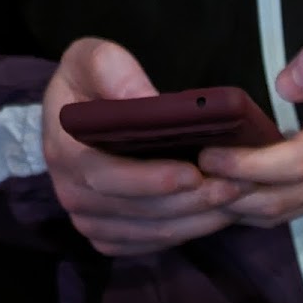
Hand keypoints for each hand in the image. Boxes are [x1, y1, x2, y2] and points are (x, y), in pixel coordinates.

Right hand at [42, 38, 244, 255]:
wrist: (74, 121)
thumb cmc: (89, 84)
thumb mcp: (91, 58)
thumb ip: (113, 70)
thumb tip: (143, 99)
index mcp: (64, 152)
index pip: (109, 177)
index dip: (154, 179)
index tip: (195, 173)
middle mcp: (73, 196)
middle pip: (142, 211)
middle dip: (192, 201)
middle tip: (235, 186)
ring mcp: (91, 223)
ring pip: (155, 232)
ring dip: (200, 220)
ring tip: (238, 198)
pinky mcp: (110, 239)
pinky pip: (155, 244)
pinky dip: (191, 231)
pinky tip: (220, 213)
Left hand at [198, 18, 302, 226]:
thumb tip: (288, 82)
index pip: (296, 164)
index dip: (251, 166)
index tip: (210, 156)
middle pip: (278, 199)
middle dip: (230, 192)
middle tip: (186, 175)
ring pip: (274, 213)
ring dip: (232, 206)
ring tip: (191, 188)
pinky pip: (277, 213)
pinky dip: (243, 209)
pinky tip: (215, 193)